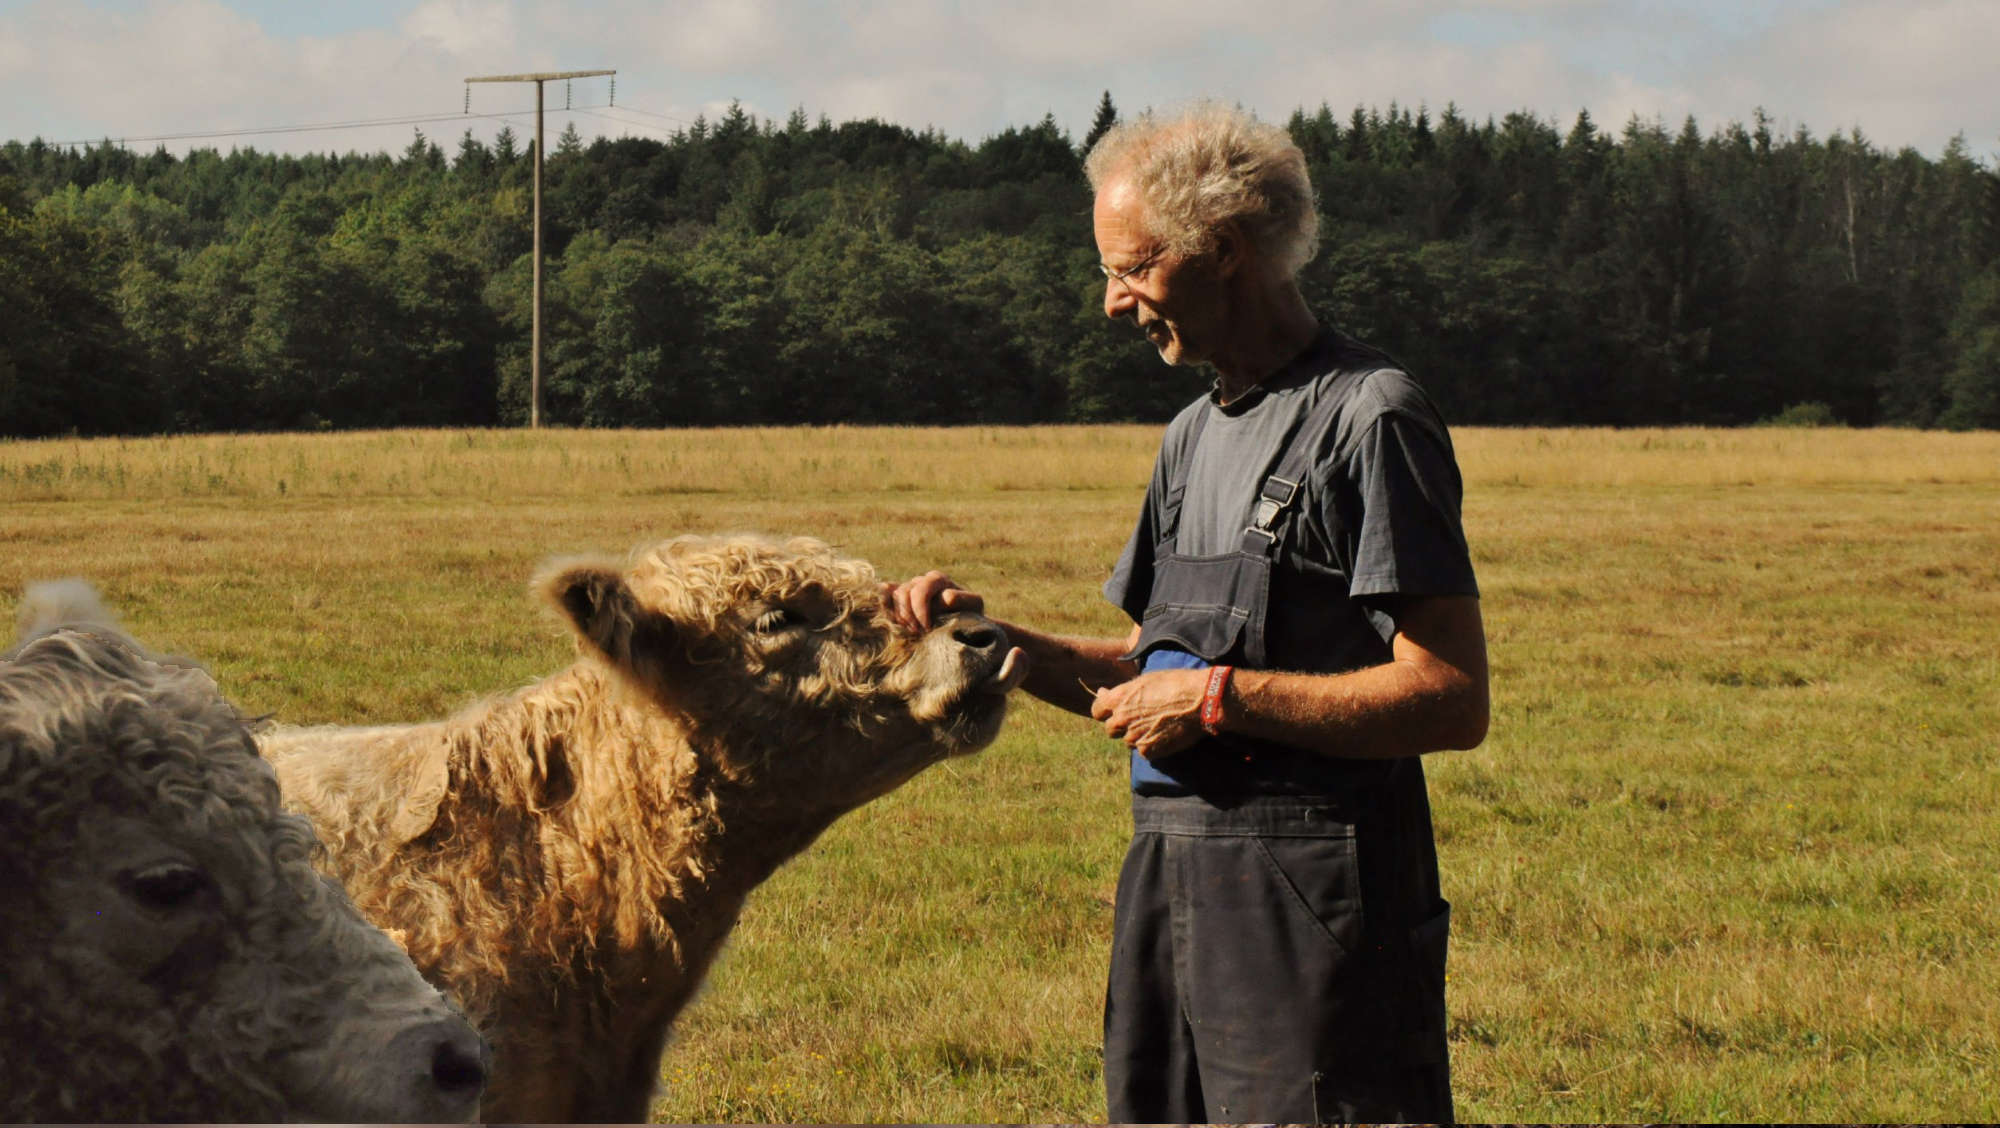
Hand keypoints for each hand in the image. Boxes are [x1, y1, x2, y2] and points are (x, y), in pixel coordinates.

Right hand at [881, 570, 984, 631]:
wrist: (963, 624)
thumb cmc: (970, 614)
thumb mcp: (973, 606)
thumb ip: (963, 600)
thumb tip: (946, 597)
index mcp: (937, 579)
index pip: (920, 590)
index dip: (920, 610)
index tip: (927, 628)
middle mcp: (921, 581)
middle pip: (903, 593)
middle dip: (909, 615)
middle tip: (918, 633)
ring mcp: (909, 590)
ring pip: (894, 596)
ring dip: (901, 616)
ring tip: (912, 631)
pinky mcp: (900, 601)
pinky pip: (885, 597)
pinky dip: (887, 607)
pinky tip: (896, 620)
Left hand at [1088, 668, 1207, 759]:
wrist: (1200, 700)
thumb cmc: (1175, 684)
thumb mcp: (1145, 681)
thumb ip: (1122, 691)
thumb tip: (1102, 693)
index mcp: (1119, 699)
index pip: (1096, 710)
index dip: (1104, 710)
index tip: (1114, 709)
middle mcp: (1122, 719)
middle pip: (1110, 729)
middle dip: (1121, 725)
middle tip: (1140, 718)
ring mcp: (1134, 736)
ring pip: (1128, 741)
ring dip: (1137, 735)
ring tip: (1157, 725)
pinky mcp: (1148, 750)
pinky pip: (1143, 751)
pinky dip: (1151, 745)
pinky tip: (1164, 734)